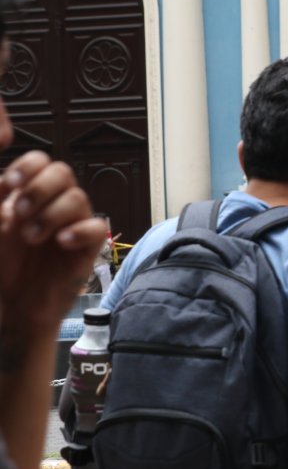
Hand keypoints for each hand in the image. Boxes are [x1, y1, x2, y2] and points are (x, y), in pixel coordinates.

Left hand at [0, 151, 106, 334]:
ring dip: (52, 214)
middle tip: (20, 211)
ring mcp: (73, 223)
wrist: (15, 306)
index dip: (29, 166)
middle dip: (40, 188)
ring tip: (31, 237)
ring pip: (78, 197)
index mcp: (29, 194)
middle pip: (63, 172)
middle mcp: (53, 204)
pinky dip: (79, 231)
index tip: (11, 183)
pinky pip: (97, 226)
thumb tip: (1, 179)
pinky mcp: (89, 245)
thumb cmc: (2, 266)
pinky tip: (61, 243)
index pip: (40, 161)